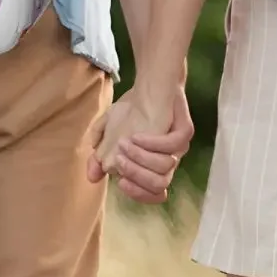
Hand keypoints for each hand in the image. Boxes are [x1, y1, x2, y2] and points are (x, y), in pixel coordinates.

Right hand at [86, 85, 192, 203]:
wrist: (151, 83)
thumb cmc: (132, 110)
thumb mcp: (109, 131)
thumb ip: (100, 154)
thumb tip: (92, 177)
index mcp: (154, 166)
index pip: (152, 193)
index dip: (137, 193)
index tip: (119, 182)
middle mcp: (169, 160)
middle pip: (159, 185)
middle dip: (136, 175)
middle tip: (118, 160)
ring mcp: (179, 147)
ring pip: (165, 168)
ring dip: (141, 158)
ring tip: (124, 143)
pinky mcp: (185, 131)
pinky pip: (172, 145)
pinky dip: (152, 143)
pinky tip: (136, 135)